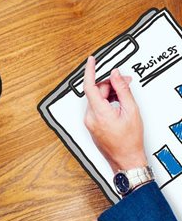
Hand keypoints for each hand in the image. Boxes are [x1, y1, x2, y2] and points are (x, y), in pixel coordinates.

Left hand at [83, 56, 146, 171]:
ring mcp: (89, 121)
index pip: (89, 85)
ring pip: (96, 99)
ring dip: (109, 93)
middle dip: (110, 84)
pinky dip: (106, 102)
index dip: (90, 70)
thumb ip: (122, 90)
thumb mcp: (131, 111)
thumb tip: (116, 75)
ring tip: (124, 95)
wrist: (126, 160)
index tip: (91, 60)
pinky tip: (118, 103)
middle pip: (96, 92)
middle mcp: (90, 117)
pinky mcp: (92, 124)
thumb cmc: (129, 141)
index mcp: (98, 113)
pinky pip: (97, 107)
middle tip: (125, 81)